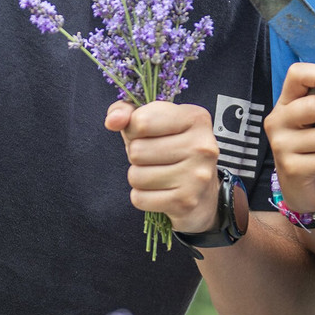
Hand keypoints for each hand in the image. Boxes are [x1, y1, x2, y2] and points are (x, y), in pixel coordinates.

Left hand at [104, 100, 220, 234]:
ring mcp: (196, 176)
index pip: (141, 121)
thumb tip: (113, 121)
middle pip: (136, 151)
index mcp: (195, 118)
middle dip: (136, 156)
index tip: (147, 135)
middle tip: (154, 158)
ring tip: (157, 174)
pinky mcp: (186, 202)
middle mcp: (201, 146)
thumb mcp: (152, 120)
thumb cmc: (172, 149)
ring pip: (135, 176)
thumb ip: (128, 111)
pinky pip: (139, 198)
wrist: (202, 192)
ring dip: (139, 177)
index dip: (133, 130)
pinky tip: (159, 191)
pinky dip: (143, 197)